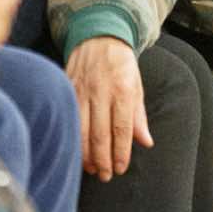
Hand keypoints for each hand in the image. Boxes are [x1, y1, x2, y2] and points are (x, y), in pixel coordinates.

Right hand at [65, 37, 152, 178]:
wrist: (99, 35)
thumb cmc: (121, 65)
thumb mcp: (137, 85)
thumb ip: (139, 116)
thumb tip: (145, 142)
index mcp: (122, 89)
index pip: (121, 129)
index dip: (121, 152)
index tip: (121, 168)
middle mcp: (101, 90)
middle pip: (100, 134)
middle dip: (103, 160)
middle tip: (106, 176)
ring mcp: (81, 89)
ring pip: (81, 130)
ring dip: (86, 154)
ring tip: (92, 169)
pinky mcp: (67, 88)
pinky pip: (68, 119)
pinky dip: (72, 139)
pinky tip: (76, 151)